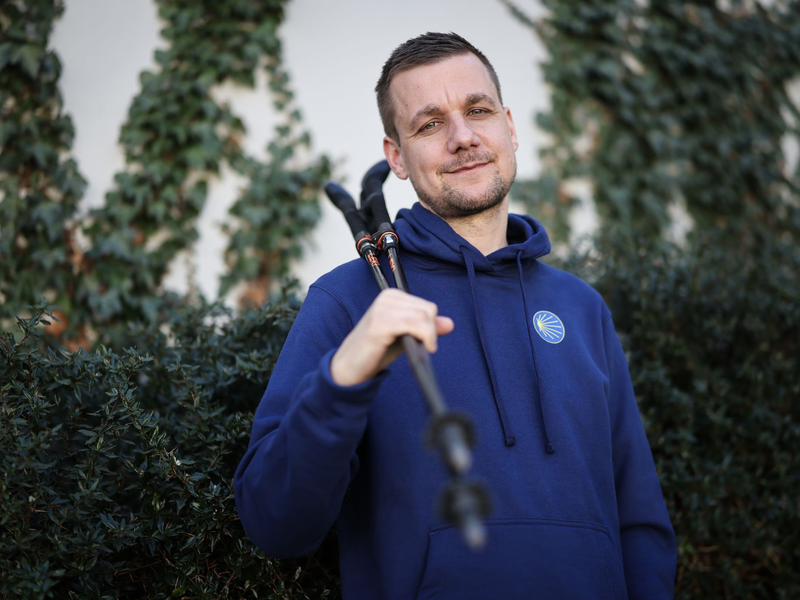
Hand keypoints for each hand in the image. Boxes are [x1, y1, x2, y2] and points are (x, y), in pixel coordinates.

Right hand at [330, 288, 454, 386]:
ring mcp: (382, 310)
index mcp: (392, 296)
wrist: (350, 367)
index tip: (427, 341)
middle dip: (432, 330)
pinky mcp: (379, 324)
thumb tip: (449, 323)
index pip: (426, 305)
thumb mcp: (405, 336)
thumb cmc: (376, 351)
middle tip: (426, 347)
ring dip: (429, 336)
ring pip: (423, 317)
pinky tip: (424, 348)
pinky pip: (414, 325)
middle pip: (427, 310)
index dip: (432, 325)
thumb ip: (425, 328)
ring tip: (424, 348)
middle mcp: (386, 298)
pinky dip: (425, 337)